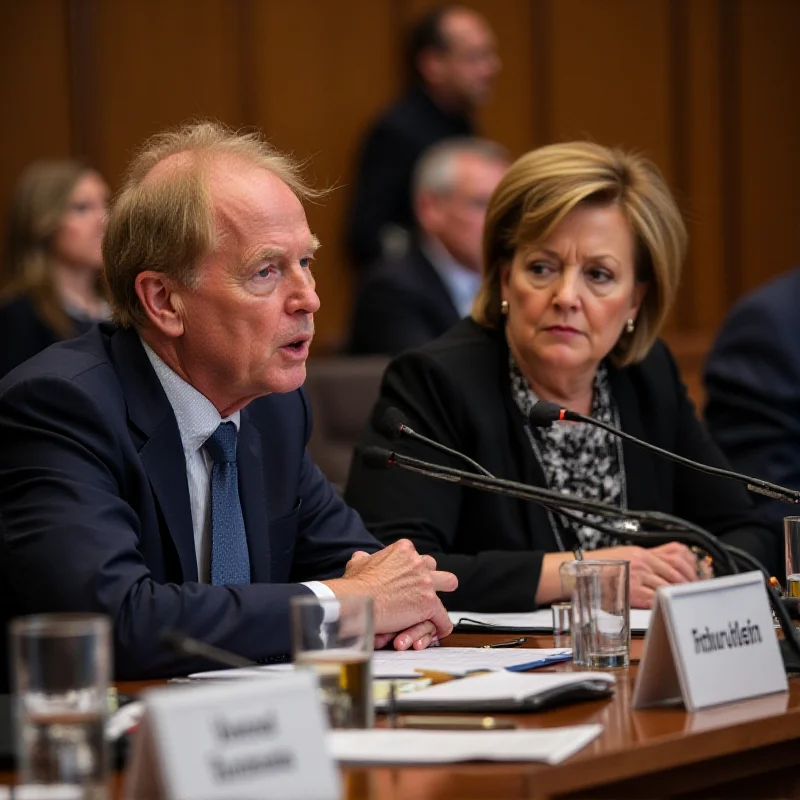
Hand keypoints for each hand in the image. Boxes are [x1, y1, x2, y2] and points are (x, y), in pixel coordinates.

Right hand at [324, 540, 456, 647]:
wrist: (356, 600)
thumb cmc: (355, 585)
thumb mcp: (358, 563)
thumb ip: (365, 558)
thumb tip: (362, 556)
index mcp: (403, 550)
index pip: (415, 556)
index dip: (411, 570)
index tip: (407, 580)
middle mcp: (417, 562)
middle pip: (433, 566)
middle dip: (432, 576)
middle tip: (425, 589)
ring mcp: (425, 582)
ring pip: (449, 582)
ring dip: (440, 596)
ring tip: (436, 609)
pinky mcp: (429, 603)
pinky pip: (443, 616)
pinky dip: (441, 625)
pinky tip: (437, 631)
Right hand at [593, 542, 696, 607]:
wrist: (580, 573)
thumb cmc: (600, 566)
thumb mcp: (626, 555)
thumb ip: (647, 559)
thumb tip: (670, 565)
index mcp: (642, 552)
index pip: (676, 558)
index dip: (690, 570)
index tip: (696, 579)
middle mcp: (642, 562)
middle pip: (676, 572)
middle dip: (688, 584)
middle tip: (695, 592)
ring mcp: (637, 576)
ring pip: (668, 586)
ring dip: (678, 595)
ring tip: (684, 600)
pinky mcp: (633, 592)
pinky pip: (656, 598)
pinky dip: (665, 603)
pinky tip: (669, 606)